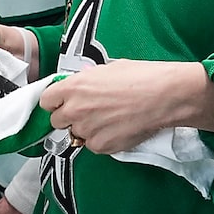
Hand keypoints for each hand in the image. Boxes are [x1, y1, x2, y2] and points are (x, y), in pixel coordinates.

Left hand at [39, 58, 213, 153]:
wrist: (166, 96)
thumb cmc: (144, 76)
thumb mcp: (113, 68)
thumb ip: (90, 78)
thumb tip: (84, 81)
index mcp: (75, 87)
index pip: (46, 100)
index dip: (57, 101)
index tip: (67, 101)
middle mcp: (75, 109)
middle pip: (57, 121)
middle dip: (71, 117)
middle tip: (92, 111)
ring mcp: (86, 130)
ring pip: (77, 134)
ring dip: (88, 129)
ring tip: (111, 120)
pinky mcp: (100, 146)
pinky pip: (94, 145)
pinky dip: (103, 139)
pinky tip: (120, 128)